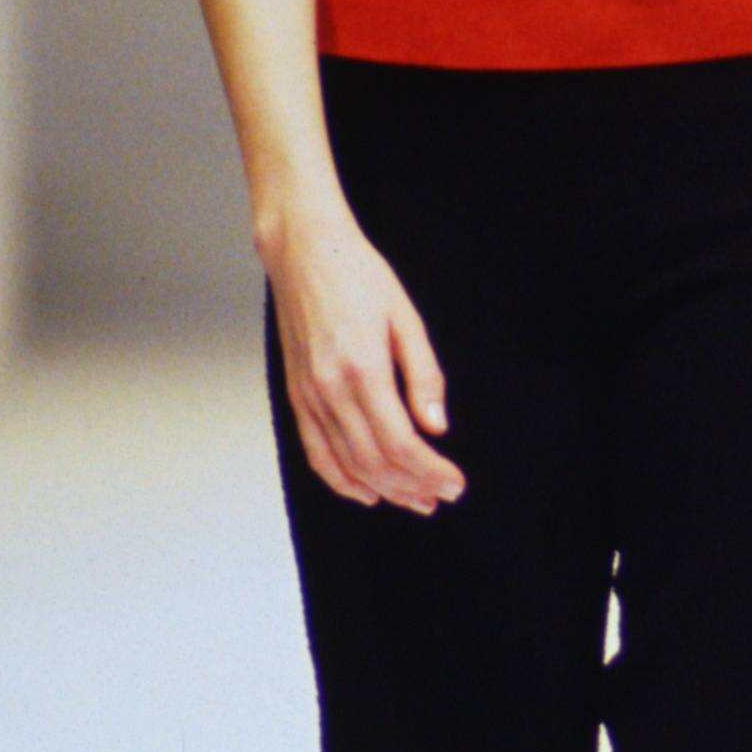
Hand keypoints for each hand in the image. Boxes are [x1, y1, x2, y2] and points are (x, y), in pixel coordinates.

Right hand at [264, 203, 464, 510]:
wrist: (303, 250)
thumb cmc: (357, 274)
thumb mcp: (406, 317)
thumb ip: (424, 376)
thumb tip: (437, 427)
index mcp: (363, 368)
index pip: (400, 442)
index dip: (430, 471)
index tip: (455, 483)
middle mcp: (330, 389)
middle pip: (374, 462)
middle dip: (412, 487)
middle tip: (442, 497)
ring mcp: (308, 395)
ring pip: (346, 464)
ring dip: (383, 491)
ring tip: (415, 501)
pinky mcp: (296, 394)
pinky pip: (315, 452)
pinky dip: (341, 480)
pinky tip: (366, 493)